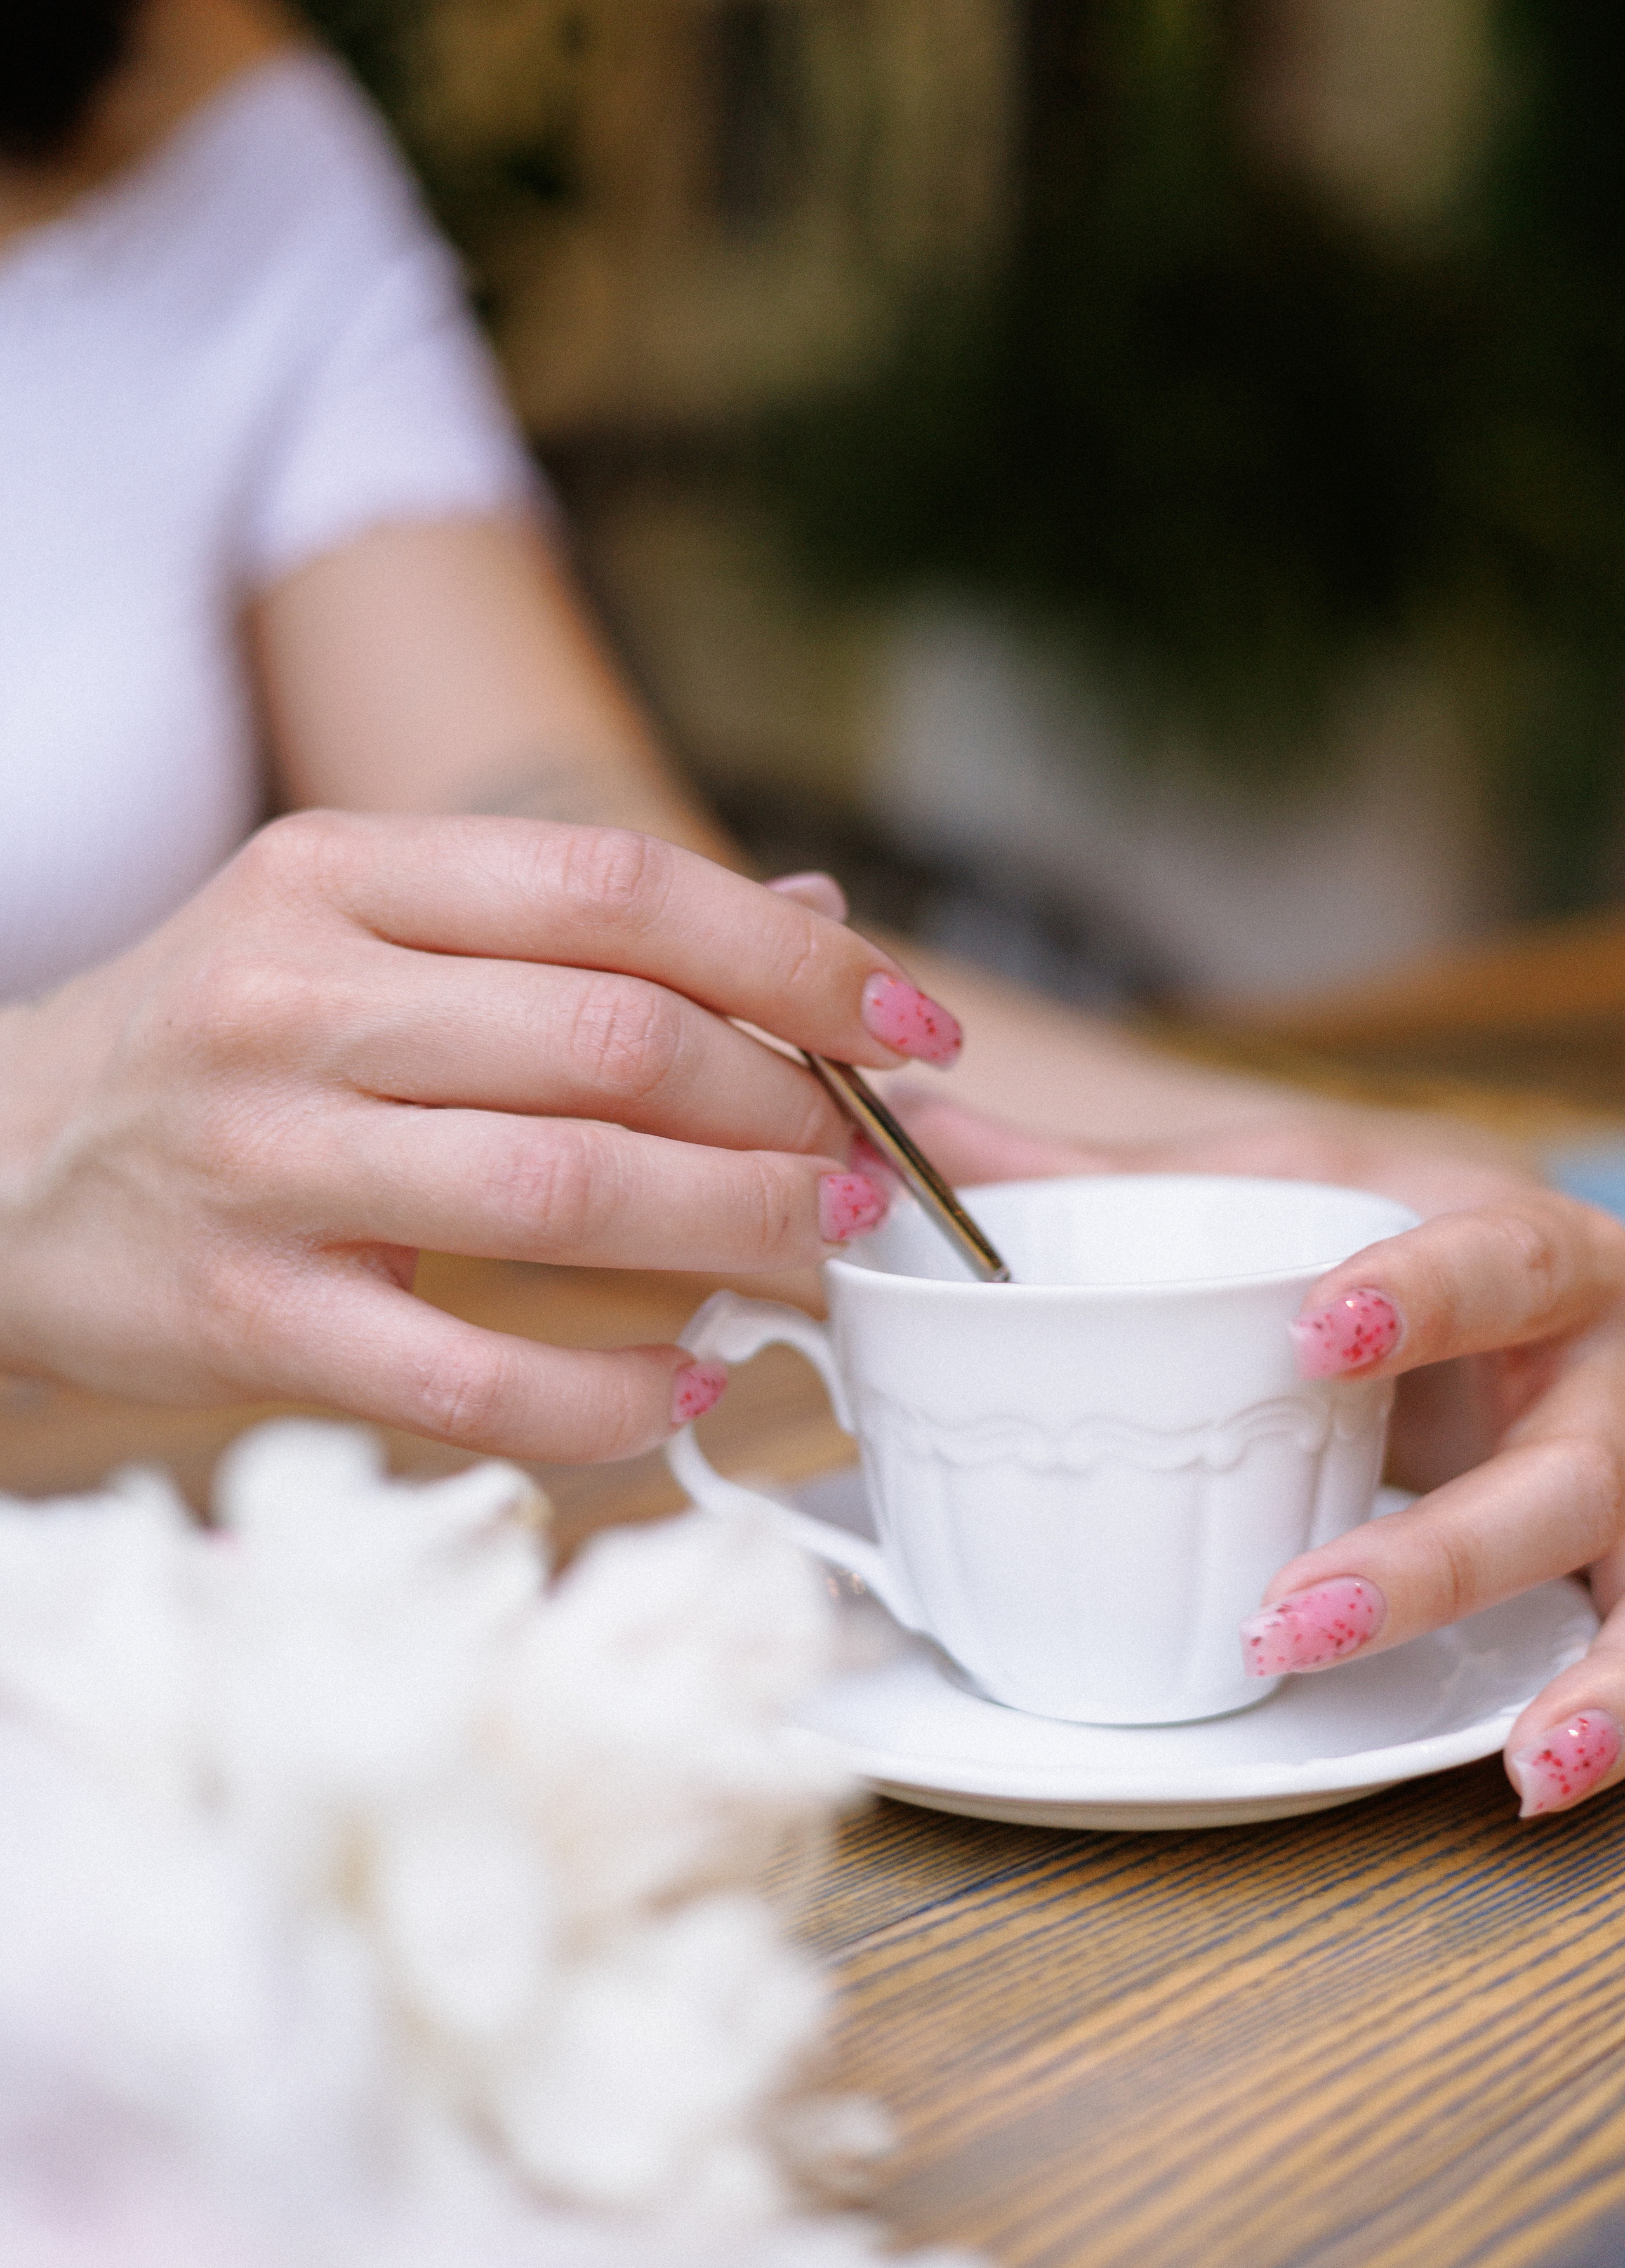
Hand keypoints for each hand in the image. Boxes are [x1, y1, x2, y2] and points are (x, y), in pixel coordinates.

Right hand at [0, 817, 961, 1461]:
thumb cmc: (222, 1043)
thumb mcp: (361, 927)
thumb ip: (574, 922)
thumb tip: (809, 904)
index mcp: (340, 874)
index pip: (614, 887)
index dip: (793, 955)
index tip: (910, 1026)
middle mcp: (294, 999)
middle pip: (614, 1042)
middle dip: (787, 1109)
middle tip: (872, 1165)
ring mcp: (263, 1161)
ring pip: (562, 1193)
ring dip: (733, 1230)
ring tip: (819, 1250)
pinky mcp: (244, 1318)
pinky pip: (468, 1375)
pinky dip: (606, 1393)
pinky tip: (683, 1384)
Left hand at [889, 1084, 1624, 1820]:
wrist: (1574, 1303)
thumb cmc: (1402, 1244)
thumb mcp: (1281, 1191)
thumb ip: (1104, 1178)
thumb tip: (912, 1129)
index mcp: (1519, 1250)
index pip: (1488, 1260)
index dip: (1418, 1293)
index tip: (1315, 1328)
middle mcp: (1602, 1370)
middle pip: (1560, 1464)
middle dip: (1435, 1551)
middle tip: (1287, 1611)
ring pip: (1613, 1569)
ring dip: (1558, 1670)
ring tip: (1492, 1753)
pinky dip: (1606, 1717)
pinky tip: (1537, 1775)